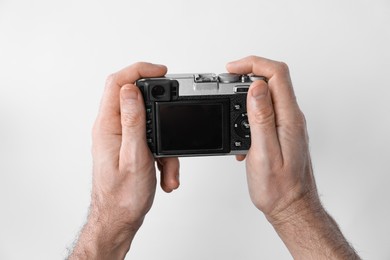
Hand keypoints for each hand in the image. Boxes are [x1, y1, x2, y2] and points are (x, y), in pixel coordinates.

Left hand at [69, 62, 179, 258]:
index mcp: (107, 126)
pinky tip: (165, 173)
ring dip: (165, 145)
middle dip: (161, 112)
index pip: (118, 83)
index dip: (139, 70)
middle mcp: (111, 128)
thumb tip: (131, 89)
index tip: (161, 71)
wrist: (119, 219)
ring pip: (149, 124)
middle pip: (136, 99)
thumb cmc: (123, 196)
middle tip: (174, 116)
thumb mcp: (134, 156)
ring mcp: (121, 137)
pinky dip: (163, 155)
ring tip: (168, 168)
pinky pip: (151, 140)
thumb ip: (133, 121)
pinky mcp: (130, 147)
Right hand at [228, 56, 316, 220]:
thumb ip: (261, 118)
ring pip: (268, 95)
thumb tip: (257, 87)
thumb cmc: (279, 187)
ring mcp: (288, 124)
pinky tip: (240, 129)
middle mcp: (292, 118)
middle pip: (273, 79)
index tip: (232, 68)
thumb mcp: (264, 152)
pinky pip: (266, 111)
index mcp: (289, 119)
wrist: (291, 206)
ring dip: (246, 95)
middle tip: (227, 83)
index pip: (277, 74)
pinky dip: (249, 112)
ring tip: (230, 107)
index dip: (253, 64)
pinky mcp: (282, 132)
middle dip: (247, 74)